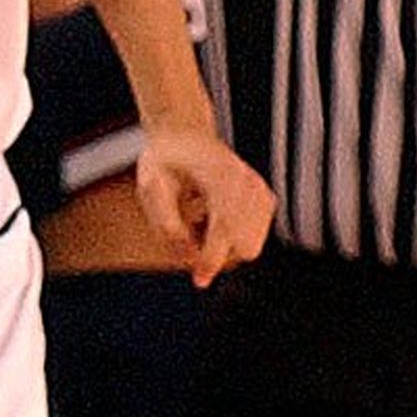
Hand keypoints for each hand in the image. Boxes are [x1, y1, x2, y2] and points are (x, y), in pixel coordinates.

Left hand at [134, 120, 271, 285]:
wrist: (184, 134)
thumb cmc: (164, 161)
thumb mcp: (150, 187)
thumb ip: (166, 224)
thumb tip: (188, 257)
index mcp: (221, 176)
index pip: (225, 229)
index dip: (210, 261)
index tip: (199, 281)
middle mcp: (248, 182)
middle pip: (246, 246)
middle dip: (218, 252)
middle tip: (190, 230)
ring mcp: (260, 190)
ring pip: (251, 246)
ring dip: (223, 244)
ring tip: (199, 216)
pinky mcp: (265, 198)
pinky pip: (253, 237)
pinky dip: (232, 236)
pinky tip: (213, 215)